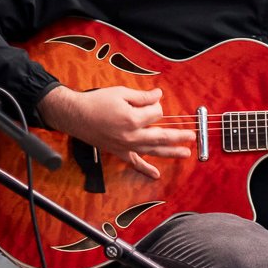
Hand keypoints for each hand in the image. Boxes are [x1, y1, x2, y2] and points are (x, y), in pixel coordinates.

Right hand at [39, 83, 194, 179]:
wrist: (75, 115)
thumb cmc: (96, 102)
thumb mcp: (120, 93)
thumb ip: (142, 96)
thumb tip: (159, 96)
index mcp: (132, 119)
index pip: (155, 113)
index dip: (155, 104)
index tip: (151, 100)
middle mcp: (131, 135)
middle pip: (161, 136)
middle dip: (178, 135)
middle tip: (192, 136)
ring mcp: (125, 146)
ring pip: (153, 151)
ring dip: (171, 152)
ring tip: (185, 153)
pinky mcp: (119, 151)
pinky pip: (134, 162)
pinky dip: (145, 169)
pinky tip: (156, 174)